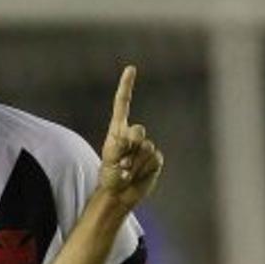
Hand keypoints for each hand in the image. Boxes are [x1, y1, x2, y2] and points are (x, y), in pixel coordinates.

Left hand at [97, 66, 163, 210]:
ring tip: (126, 173)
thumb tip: (131, 139)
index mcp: (118, 131)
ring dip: (134, 164)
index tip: (130, 68)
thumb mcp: (109, 162)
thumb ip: (118, 148)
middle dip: (131, 145)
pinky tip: (137, 176)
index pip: (123, 104)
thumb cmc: (109, 177)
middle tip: (122, 163)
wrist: (119, 195)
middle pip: (138, 131)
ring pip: (146, 149)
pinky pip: (154, 160)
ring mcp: (145, 147)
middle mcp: (132, 136)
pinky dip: (143, 170)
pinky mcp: (156, 159)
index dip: (127, 86)